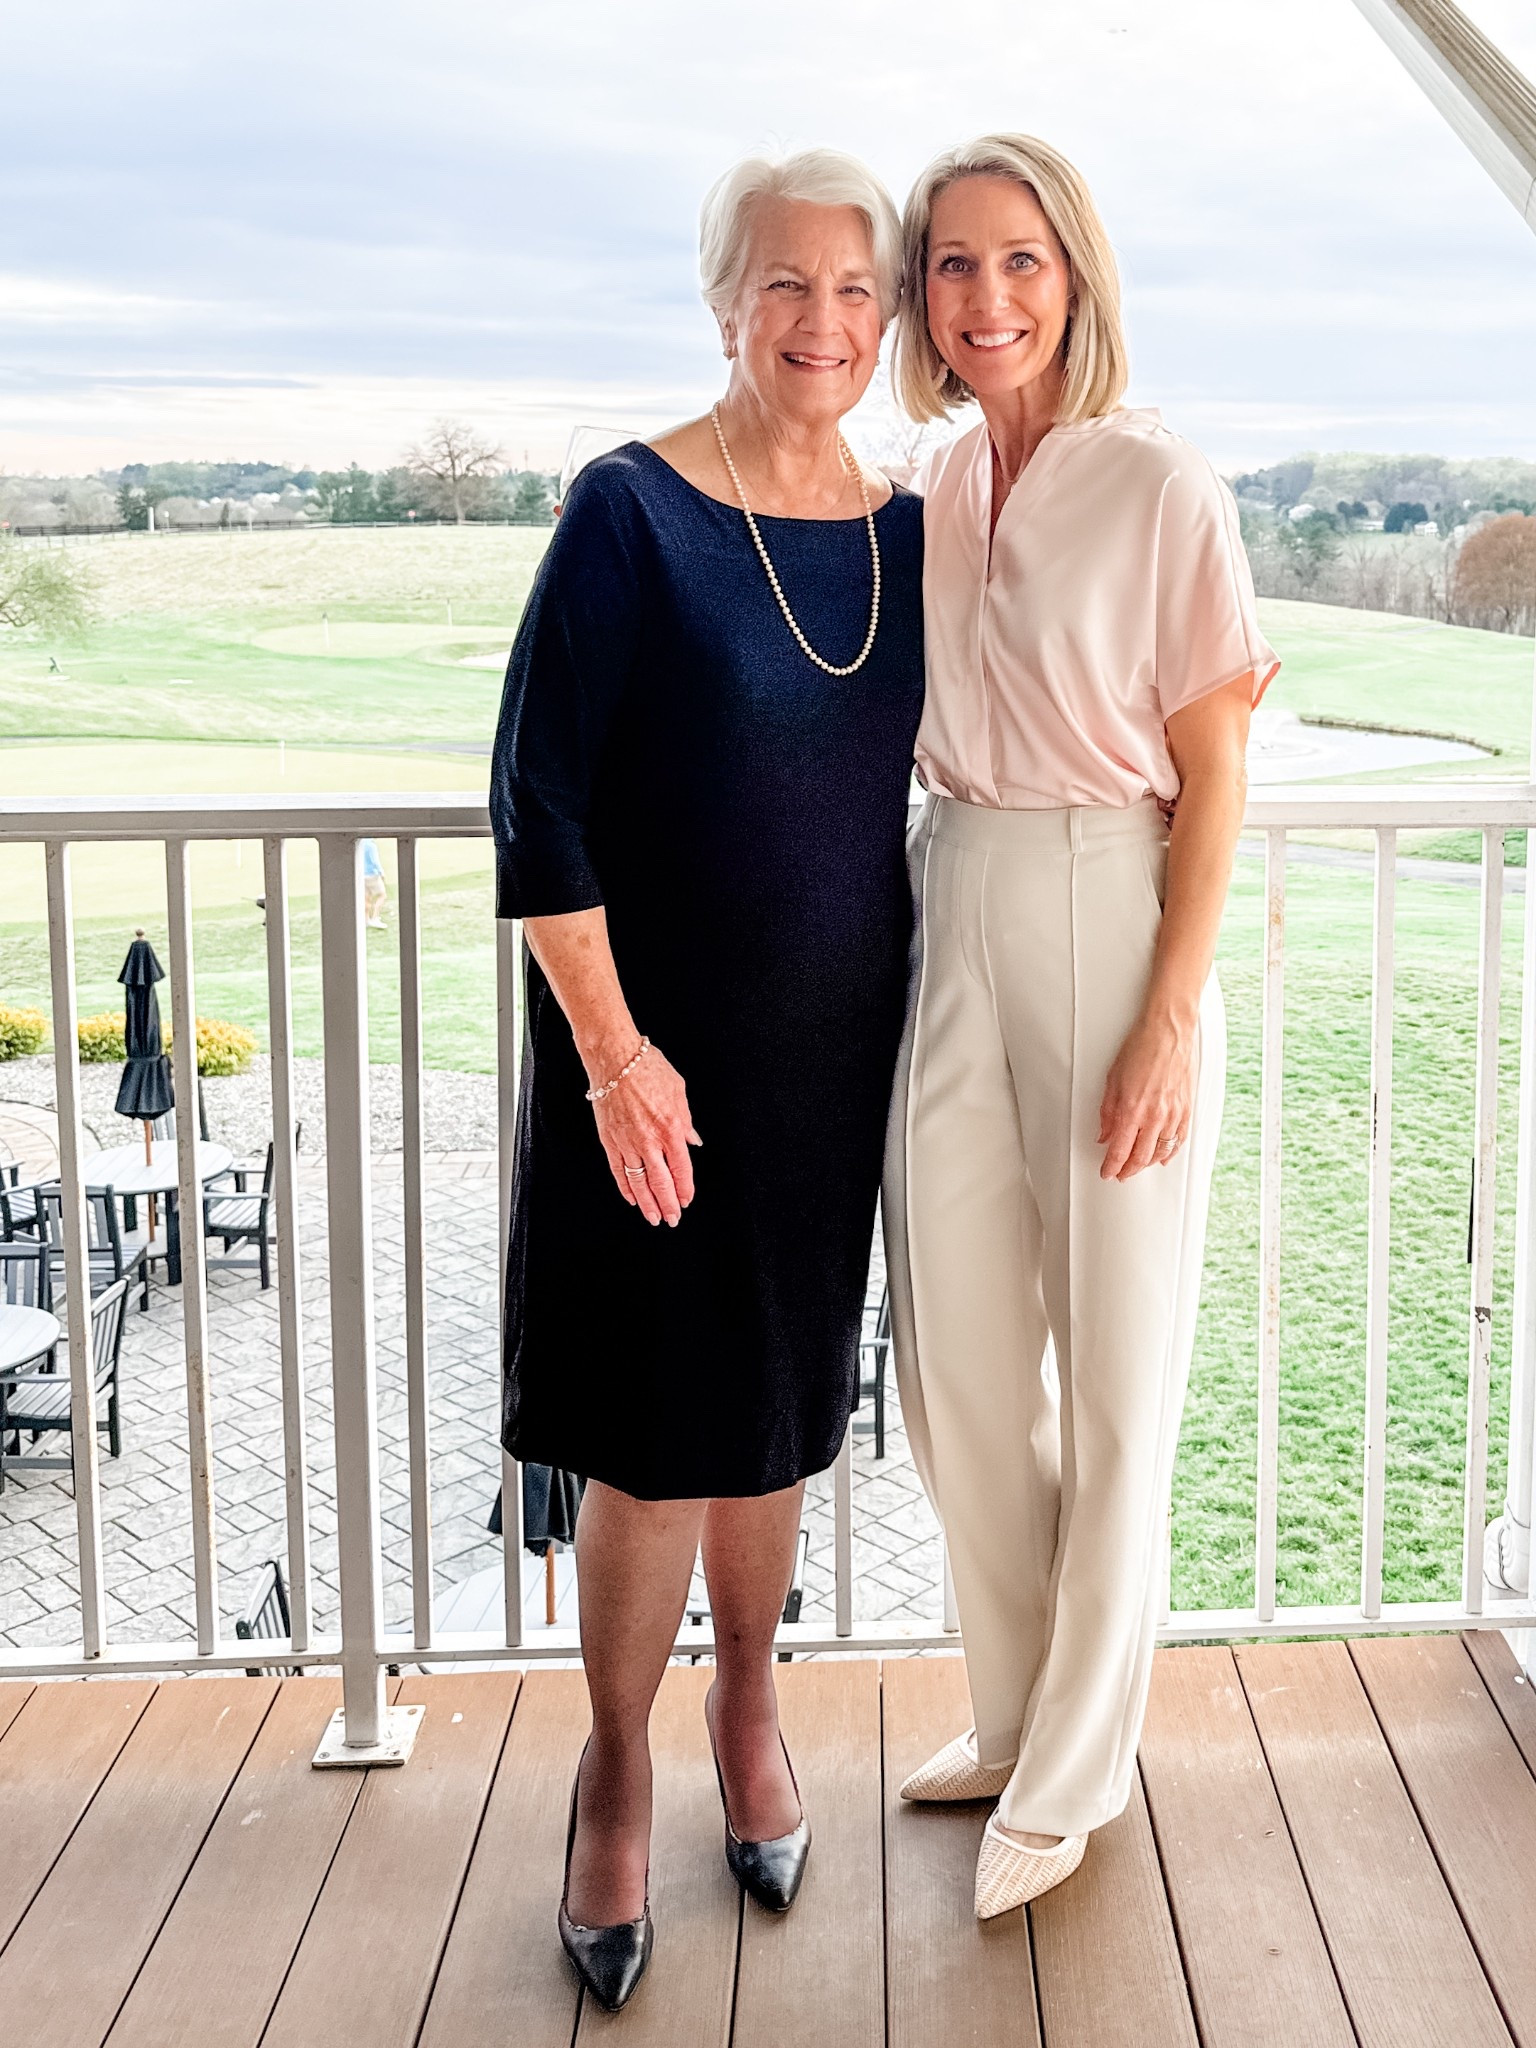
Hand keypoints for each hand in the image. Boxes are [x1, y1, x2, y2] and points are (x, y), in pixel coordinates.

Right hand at [590, 1044, 700, 1225]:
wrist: (614, 1057)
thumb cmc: (647, 1067)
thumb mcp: (678, 1090)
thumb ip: (686, 1120)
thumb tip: (691, 1142)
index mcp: (670, 1127)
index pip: (681, 1169)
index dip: (685, 1188)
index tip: (687, 1199)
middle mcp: (649, 1140)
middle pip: (661, 1182)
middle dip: (668, 1204)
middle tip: (673, 1219)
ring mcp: (627, 1142)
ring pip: (639, 1182)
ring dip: (648, 1203)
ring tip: (654, 1218)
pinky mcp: (609, 1140)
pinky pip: (619, 1171)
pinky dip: (626, 1187)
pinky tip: (632, 1198)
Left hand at [1097, 1009, 1192, 1181]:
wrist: (1169, 1031)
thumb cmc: (1141, 1048)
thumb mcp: (1112, 1079)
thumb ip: (1108, 1112)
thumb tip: (1104, 1134)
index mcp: (1132, 1110)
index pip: (1119, 1150)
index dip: (1111, 1166)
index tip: (1106, 1172)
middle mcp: (1154, 1116)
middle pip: (1140, 1157)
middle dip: (1128, 1170)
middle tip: (1120, 1174)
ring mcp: (1173, 1114)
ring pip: (1161, 1152)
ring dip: (1147, 1163)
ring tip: (1138, 1167)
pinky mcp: (1187, 1109)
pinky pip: (1179, 1139)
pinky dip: (1170, 1152)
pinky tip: (1164, 1156)